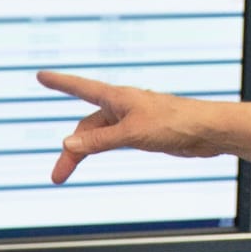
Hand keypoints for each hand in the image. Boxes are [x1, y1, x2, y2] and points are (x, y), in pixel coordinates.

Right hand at [39, 70, 224, 183]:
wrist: (208, 131)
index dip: (60, 83)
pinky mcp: (144, 133)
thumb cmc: (175, 123)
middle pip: (85, 126)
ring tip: (65, 174)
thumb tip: (68, 144)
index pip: (81, 88)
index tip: (41, 75)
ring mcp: (133, 120)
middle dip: (69, 150)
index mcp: (118, 98)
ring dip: (82, 153)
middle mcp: (122, 106)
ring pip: (98, 135)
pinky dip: (99, 148)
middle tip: (57, 176)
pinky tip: (94, 154)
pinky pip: (113, 140)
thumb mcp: (131, 133)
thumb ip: (99, 140)